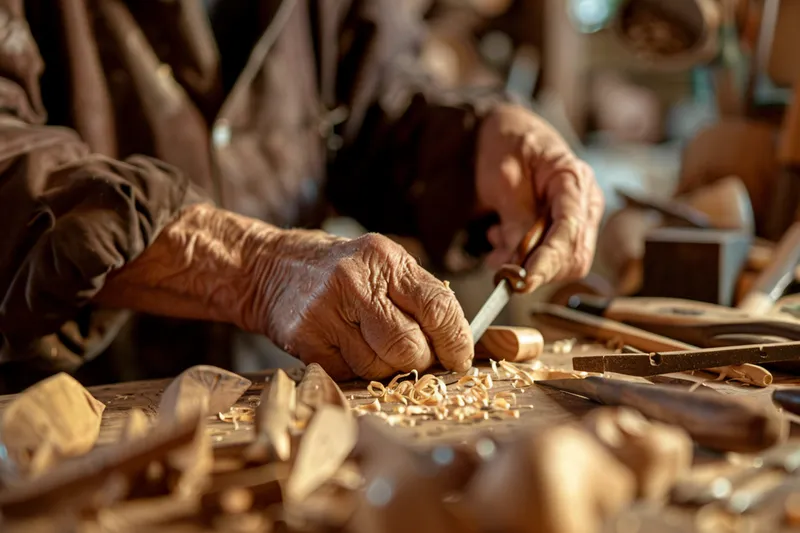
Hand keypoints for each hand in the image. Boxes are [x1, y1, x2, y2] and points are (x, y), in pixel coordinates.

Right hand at [252, 232, 473, 379]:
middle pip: (410, 347)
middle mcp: (356, 283)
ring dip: (387, 369)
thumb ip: (421, 297)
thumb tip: (457, 345)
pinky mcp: (306, 341)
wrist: (271, 268)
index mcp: (386, 260)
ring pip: (381, 368)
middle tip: (415, 356)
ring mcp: (327, 313)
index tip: (459, 358)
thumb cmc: (341, 271)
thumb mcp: (383, 265)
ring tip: (373, 345)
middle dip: (421, 361)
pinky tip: (347, 348)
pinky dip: (357, 371)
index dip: (456, 341)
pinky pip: (351, 375)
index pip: (439, 308)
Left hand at [476, 103, 603, 291]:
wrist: (506, 133)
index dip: (548, 260)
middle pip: (573, 256)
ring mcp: (578, 219)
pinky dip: (525, 261)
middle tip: (497, 262)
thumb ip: (515, 216)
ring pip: (564, 264)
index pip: (570, 230)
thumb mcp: (503, 176)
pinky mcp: (564, 231)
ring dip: (527, 265)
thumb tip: (521, 259)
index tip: (524, 280)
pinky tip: (502, 238)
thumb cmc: (506, 146)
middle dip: (536, 268)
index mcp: (574, 180)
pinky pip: (552, 261)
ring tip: (496, 239)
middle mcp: (585, 203)